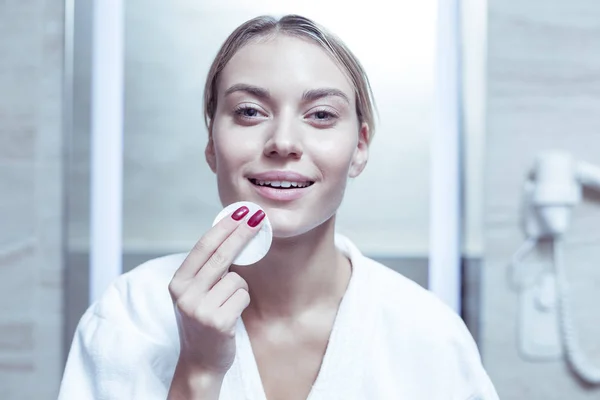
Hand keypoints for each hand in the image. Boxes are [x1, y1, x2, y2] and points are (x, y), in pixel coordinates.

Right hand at [168, 205, 265, 375]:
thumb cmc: (202, 321)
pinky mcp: (218, 322)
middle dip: (241, 234)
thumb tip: (231, 234)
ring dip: (239, 289)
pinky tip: (231, 316)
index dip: (223, 228)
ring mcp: (200, 309)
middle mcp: (185, 294)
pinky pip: (243, 297)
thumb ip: (206, 269)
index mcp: (177, 282)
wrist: (200, 362)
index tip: (239, 213)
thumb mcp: (194, 293)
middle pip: (221, 255)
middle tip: (257, 218)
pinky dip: (242, 303)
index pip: (203, 247)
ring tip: (226, 305)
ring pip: (237, 279)